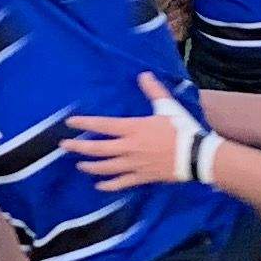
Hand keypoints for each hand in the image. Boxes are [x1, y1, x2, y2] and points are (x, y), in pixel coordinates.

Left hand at [67, 73, 212, 190]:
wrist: (196, 156)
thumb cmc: (181, 129)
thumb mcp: (167, 107)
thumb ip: (153, 91)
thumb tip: (143, 74)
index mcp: (133, 128)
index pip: (103, 126)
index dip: (85, 124)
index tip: (70, 123)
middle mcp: (129, 148)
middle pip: (98, 149)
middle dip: (79, 147)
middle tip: (64, 146)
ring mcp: (134, 165)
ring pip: (106, 168)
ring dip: (90, 166)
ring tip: (80, 164)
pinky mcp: (141, 177)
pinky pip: (121, 183)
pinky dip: (109, 185)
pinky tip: (99, 185)